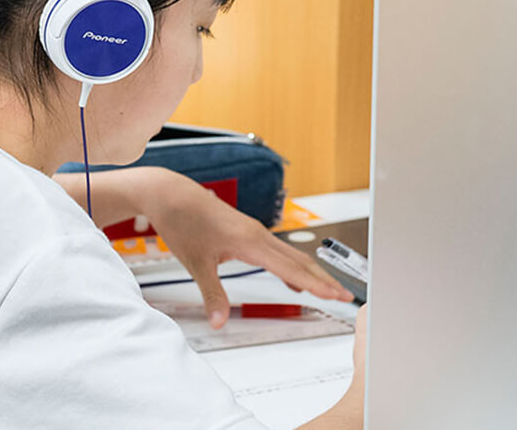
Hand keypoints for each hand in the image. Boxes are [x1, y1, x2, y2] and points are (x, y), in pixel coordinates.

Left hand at [136, 168, 353, 326]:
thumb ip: (212, 294)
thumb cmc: (182, 222)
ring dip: (311, 272)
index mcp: (250, 242)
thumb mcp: (195, 263)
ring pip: (290, 255)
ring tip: (329, 290)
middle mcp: (258, 234)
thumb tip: (220, 322)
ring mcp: (254, 231)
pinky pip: (278, 251)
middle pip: (299, 261)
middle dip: (324, 280)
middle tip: (346, 297)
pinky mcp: (246, 231)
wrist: (170, 194)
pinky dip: (292, 266)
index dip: (317, 285)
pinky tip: (294, 280)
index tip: (338, 296)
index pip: (292, 268)